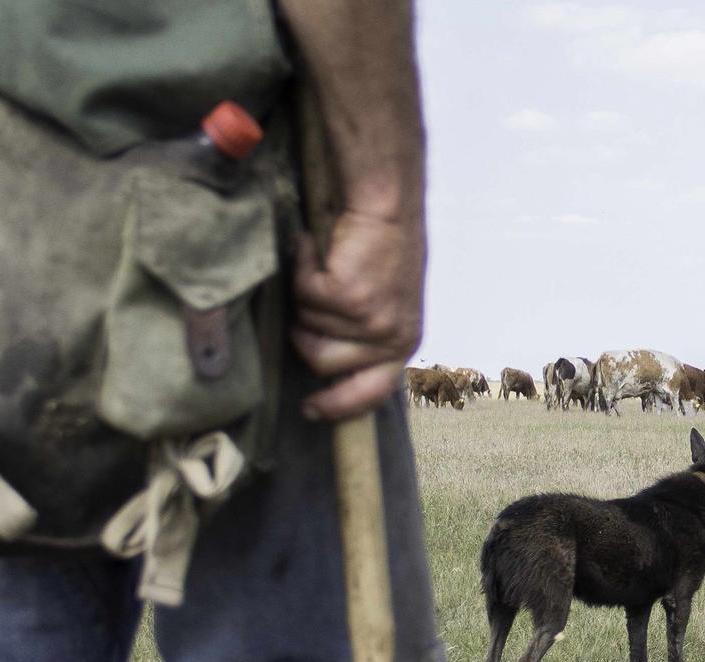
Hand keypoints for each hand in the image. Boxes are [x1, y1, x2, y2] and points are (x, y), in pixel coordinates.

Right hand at [290, 209, 424, 420]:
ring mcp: (371, 320)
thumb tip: (328, 371)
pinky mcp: (350, 297)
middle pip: (323, 364)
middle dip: (303, 338)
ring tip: (324, 269)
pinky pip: (303, 296)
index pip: (372, 393)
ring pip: (308, 327)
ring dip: (305, 296)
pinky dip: (301, 267)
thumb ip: (366, 339)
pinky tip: (314, 248)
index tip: (312, 410)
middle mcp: (392, 337)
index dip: (339, 406)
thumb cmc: (383, 250)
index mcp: (403, 343)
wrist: (387, 208)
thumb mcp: (386, 305)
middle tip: (302, 314)